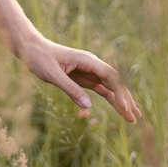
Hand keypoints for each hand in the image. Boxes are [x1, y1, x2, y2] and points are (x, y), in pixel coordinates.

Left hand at [15, 35, 141, 124]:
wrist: (32, 48)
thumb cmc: (40, 58)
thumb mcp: (53, 75)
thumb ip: (70, 89)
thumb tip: (88, 106)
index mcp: (87, 60)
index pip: (110, 76)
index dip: (120, 92)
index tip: (125, 107)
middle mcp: (92, 65)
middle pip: (115, 83)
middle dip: (126, 100)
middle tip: (135, 118)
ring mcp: (90, 72)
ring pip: (111, 88)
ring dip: (122, 102)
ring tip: (133, 118)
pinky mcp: (85, 78)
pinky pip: (102, 90)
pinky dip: (112, 99)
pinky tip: (120, 109)